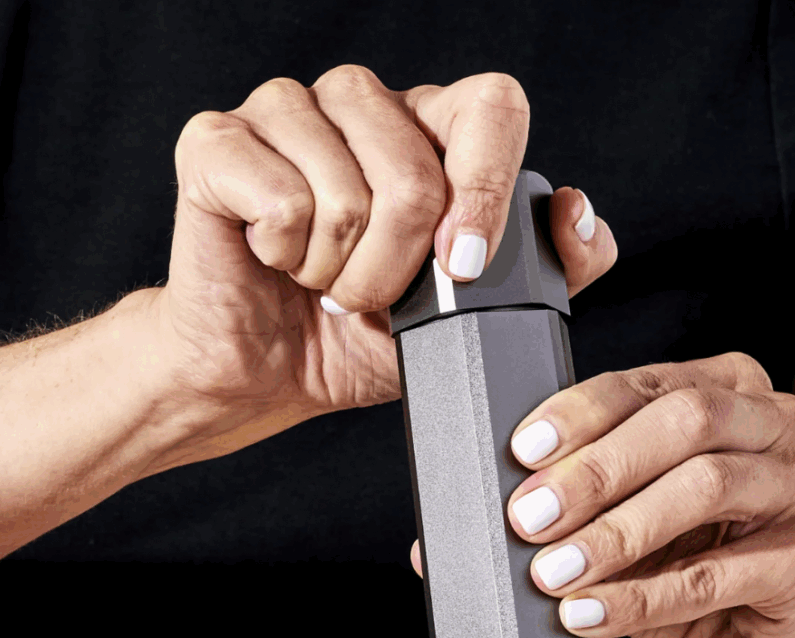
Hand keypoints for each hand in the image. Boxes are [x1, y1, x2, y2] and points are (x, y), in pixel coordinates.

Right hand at [145, 65, 616, 472]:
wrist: (262, 374)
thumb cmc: (354, 340)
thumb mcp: (468, 319)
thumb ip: (546, 271)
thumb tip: (576, 214)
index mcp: (426, 129)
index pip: (491, 106)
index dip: (485, 190)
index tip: (463, 267)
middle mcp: (362, 104)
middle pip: (416, 174)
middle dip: (394, 273)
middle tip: (363, 296)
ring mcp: (288, 111)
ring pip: (345, 193)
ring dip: (335, 271)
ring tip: (317, 279)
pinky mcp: (218, 141)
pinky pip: (280, 201)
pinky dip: (282, 256)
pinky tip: (272, 257)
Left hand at [487, 352, 794, 637]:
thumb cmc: (689, 574)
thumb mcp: (616, 536)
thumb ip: (548, 522)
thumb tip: (432, 547)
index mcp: (724, 393)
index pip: (643, 383)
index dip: (579, 413)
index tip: (519, 452)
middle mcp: (773, 426)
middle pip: (682, 421)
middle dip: (592, 470)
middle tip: (526, 520)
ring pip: (704, 486)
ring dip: (614, 532)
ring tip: (551, 574)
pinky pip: (716, 573)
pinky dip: (642, 597)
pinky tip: (589, 616)